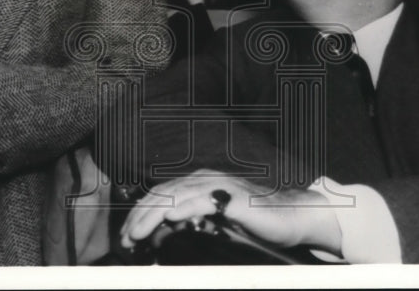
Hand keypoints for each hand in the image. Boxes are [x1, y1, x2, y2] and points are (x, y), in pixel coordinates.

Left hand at [120, 169, 341, 254]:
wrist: (293, 216)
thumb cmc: (257, 220)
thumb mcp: (218, 221)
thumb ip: (193, 221)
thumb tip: (163, 234)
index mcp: (199, 182)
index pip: (161, 194)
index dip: (140, 213)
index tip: (126, 235)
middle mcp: (206, 179)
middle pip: (162, 194)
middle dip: (138, 216)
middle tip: (125, 239)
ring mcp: (219, 185)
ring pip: (175, 196)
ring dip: (151, 215)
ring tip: (135, 233)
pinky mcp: (233, 197)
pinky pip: (201, 201)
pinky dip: (181, 209)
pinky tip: (168, 220)